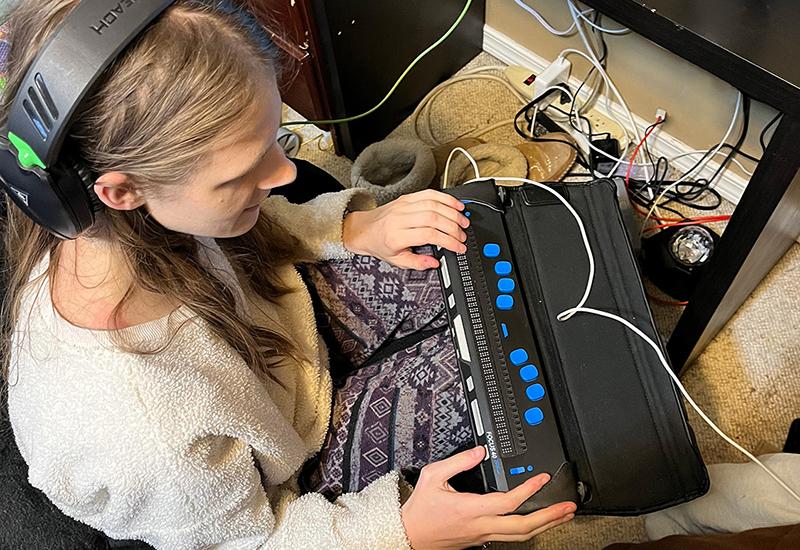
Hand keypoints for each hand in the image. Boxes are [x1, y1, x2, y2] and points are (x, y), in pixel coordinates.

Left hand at [342, 189, 468, 269]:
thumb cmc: (380, 244)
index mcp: (396, 236)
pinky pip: (429, 193)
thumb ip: (416, 264)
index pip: (428, 235)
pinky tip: (456, 205)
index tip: (459, 247)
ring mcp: (403, 205)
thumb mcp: (396, 261)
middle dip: (453, 227)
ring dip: (452, 212)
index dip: (448, 241)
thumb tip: (435, 263)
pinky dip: (445, 198)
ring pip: (433, 204)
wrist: (364, 229)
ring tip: (463, 222)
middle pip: (433, 218)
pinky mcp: (407, 197)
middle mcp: (400, 218)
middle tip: (463, 236)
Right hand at [400, 446, 575, 548]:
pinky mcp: (480, 541)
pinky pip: (510, 538)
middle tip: (568, 507)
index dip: (529, 490)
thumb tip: (481, 451)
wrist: (408, 535)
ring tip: (561, 516)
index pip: (508, 502)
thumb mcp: (432, 475)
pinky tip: (536, 522)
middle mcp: (480, 526)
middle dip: (550, 517)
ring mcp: (482, 536)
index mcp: (470, 508)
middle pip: (523, 527)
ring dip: (545, 526)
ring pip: (520, 536)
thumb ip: (458, 461)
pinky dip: (528, 530)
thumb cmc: (420, 509)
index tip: (542, 478)